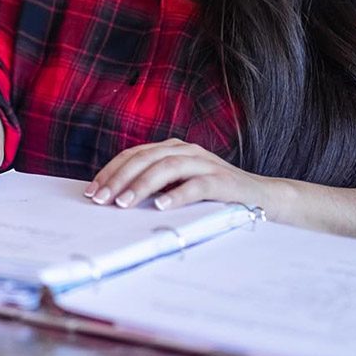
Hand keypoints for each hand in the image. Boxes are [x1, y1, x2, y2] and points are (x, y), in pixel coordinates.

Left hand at [86, 139, 283, 212]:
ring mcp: (205, 163)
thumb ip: (155, 187)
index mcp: (172, 149)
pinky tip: (161, 206)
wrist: (263, 198)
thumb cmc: (214, 196)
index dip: (110, 171)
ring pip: (167, 168)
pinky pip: (197, 185)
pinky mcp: (223, 180)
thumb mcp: (179, 187)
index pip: (133, 155)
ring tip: (123, 203)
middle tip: (101, 200)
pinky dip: (177, 195)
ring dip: (142, 185)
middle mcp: (186, 151)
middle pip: (145, 159)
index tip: (92, 192)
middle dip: (119, 179)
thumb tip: (116, 200)